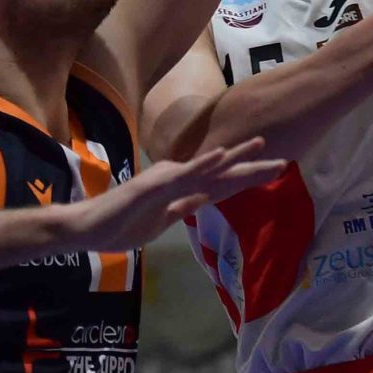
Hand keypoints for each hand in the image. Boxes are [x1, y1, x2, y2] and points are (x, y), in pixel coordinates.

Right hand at [62, 138, 286, 249]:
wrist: (87, 228)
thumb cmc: (120, 225)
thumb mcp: (160, 222)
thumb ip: (180, 209)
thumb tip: (201, 202)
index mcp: (180, 190)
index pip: (221, 185)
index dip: (248, 178)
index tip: (275, 172)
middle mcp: (176, 179)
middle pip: (221, 173)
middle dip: (253, 166)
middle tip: (285, 160)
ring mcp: (165, 180)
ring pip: (206, 168)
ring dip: (233, 157)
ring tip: (259, 144)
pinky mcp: (153, 186)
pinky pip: (182, 175)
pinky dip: (203, 164)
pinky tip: (220, 157)